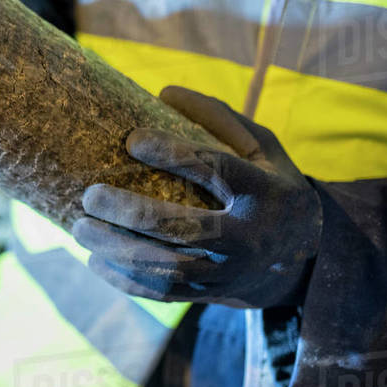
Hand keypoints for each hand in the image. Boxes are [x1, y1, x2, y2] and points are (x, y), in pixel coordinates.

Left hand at [72, 86, 322, 308]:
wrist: (306, 259)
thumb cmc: (271, 188)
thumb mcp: (263, 148)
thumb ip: (220, 118)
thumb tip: (164, 91)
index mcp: (265, 194)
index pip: (216, 170)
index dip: (173, 154)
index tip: (131, 139)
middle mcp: (250, 237)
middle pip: (184, 229)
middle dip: (130, 212)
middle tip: (90, 195)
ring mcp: (230, 272)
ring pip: (168, 269)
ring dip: (117, 250)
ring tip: (80, 228)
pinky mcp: (212, 294)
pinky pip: (164, 293)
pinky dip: (124, 279)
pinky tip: (94, 259)